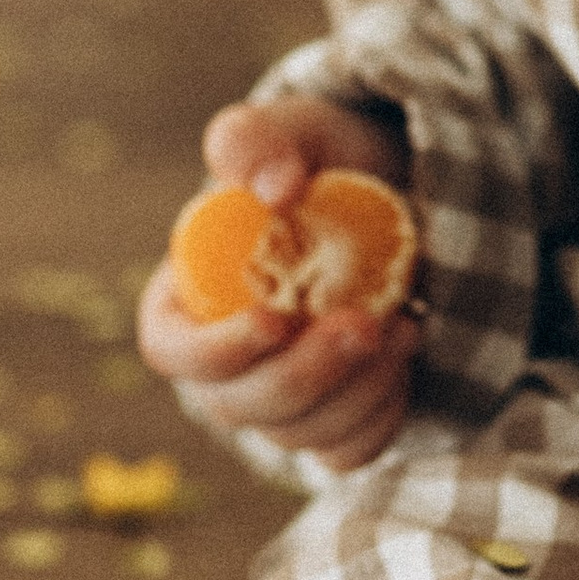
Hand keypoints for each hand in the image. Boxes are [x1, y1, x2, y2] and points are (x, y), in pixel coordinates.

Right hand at [134, 95, 415, 473]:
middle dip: (306, 374)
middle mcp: (225, 362)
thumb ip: (257, 140)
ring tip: (404, 325)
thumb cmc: (322, 160)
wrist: (395, 195)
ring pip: (300, 434)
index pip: (172, 350)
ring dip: (356, 390)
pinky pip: (347, 450)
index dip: (212, 351)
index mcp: (187, 296)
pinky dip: (381, 415)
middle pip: (240, 405)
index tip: (273, 319)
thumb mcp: (291, 129)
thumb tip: (273, 191)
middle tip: (366, 322)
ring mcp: (280, 399)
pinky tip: (406, 356)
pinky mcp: (334, 420)